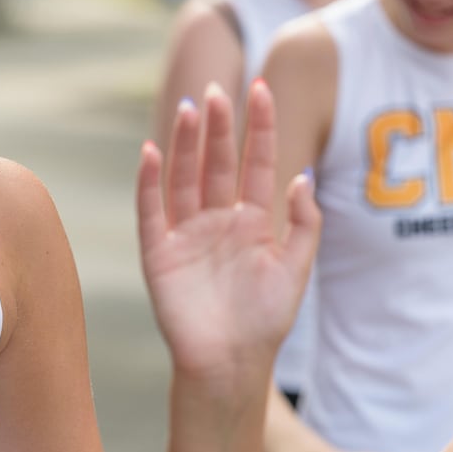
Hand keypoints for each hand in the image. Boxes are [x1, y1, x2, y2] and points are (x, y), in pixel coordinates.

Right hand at [137, 81, 320, 381]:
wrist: (230, 362)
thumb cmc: (265, 319)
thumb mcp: (296, 268)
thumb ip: (303, 222)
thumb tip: (303, 175)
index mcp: (252, 220)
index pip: (256, 163)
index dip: (259, 128)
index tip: (262, 89)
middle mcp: (217, 219)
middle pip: (216, 162)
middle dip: (218, 127)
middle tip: (218, 90)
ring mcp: (186, 232)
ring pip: (184, 177)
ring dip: (186, 143)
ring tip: (189, 108)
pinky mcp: (158, 251)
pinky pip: (151, 209)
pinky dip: (150, 181)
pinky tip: (153, 152)